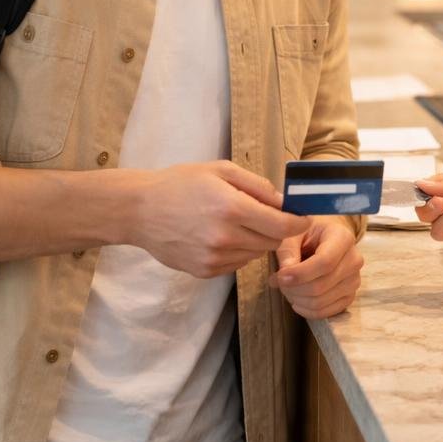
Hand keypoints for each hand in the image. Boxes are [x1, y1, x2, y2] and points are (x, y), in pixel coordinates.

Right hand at [131, 161, 309, 278]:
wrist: (140, 210)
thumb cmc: (180, 183)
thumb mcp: (221, 170)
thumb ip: (257, 185)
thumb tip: (285, 201)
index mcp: (232, 208)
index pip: (282, 226)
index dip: (298, 223)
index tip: (303, 218)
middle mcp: (225, 237)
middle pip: (272, 242)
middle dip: (276, 229)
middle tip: (265, 215)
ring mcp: (214, 258)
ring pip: (255, 254)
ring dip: (256, 240)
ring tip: (235, 223)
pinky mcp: (205, 271)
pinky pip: (237, 264)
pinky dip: (238, 251)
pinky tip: (220, 236)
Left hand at [270, 216, 363, 318]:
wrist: (325, 239)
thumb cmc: (309, 234)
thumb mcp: (295, 234)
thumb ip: (288, 251)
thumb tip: (284, 275)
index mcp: (343, 238)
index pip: (325, 262)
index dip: (300, 274)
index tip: (280, 276)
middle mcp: (354, 260)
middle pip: (321, 285)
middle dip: (294, 288)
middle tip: (277, 282)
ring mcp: (354, 280)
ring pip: (321, 301)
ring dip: (297, 299)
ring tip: (286, 288)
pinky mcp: (349, 296)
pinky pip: (326, 312)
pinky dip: (306, 310)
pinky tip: (296, 300)